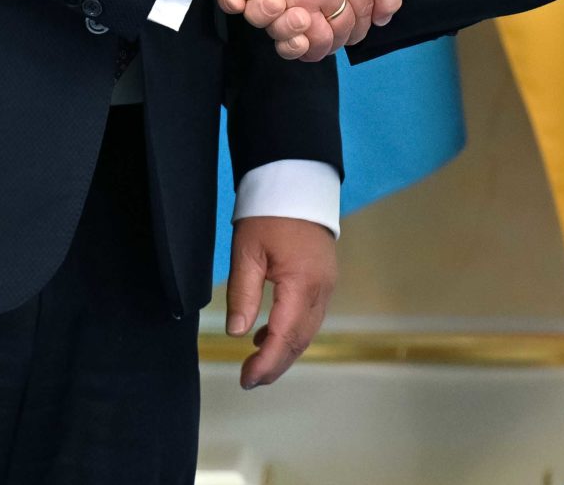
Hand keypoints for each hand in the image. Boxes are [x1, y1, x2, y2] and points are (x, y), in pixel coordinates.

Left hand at [225, 215, 336, 387]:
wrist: (297, 183)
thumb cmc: (269, 214)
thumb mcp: (246, 251)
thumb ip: (243, 293)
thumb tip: (236, 332)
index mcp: (302, 283)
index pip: (284, 335)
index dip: (266, 363)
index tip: (246, 379)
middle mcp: (321, 289)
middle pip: (301, 340)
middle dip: (276, 364)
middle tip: (249, 380)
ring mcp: (327, 284)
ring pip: (308, 331)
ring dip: (284, 351)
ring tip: (256, 364)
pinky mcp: (325, 279)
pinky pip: (311, 316)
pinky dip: (292, 332)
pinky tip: (268, 334)